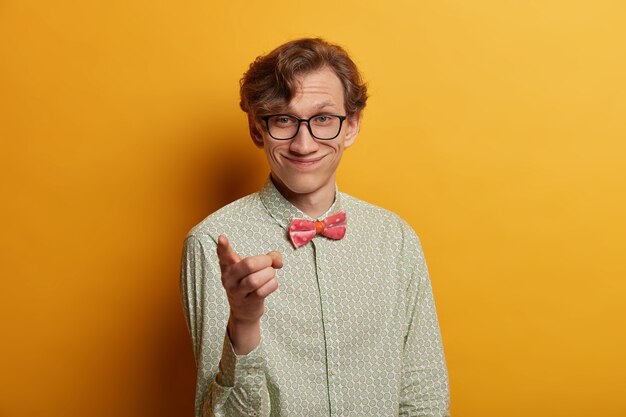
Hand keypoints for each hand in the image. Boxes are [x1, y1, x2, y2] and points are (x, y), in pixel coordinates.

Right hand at [216, 234, 282, 353]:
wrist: (244, 310)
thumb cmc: (248, 282)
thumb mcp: (252, 268)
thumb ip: (267, 258)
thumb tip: (278, 261)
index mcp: (228, 267)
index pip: (224, 255)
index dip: (223, 247)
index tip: (222, 237)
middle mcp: (229, 279)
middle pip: (248, 265)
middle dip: (264, 261)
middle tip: (269, 263)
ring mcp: (237, 292)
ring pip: (255, 280)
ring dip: (269, 274)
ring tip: (270, 274)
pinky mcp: (248, 302)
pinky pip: (263, 291)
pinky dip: (272, 284)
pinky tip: (271, 284)